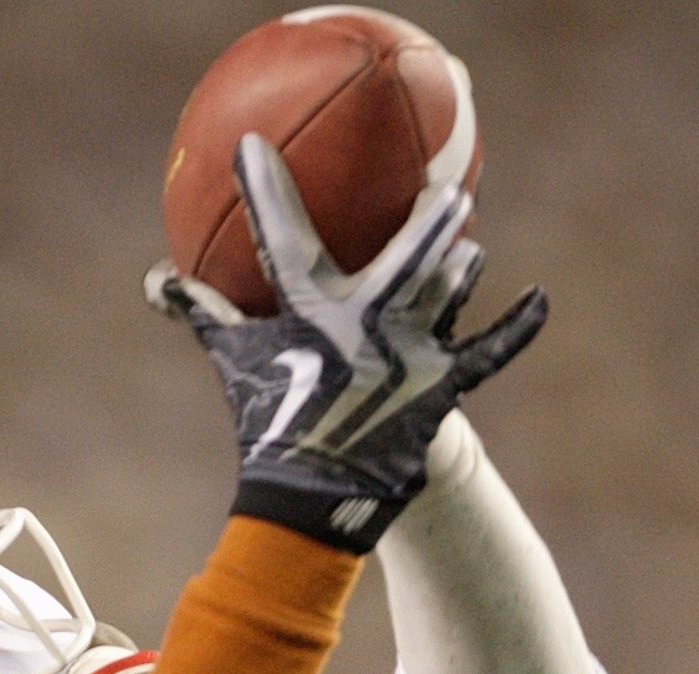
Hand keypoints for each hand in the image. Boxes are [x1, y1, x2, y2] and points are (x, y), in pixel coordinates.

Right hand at [145, 135, 547, 552]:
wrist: (311, 500)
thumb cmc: (268, 422)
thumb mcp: (236, 363)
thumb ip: (206, 313)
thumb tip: (159, 281)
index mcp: (313, 312)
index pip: (283, 236)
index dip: (265, 190)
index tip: (252, 147)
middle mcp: (370, 324)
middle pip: (407, 256)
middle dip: (430, 220)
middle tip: (445, 191)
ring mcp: (412, 356)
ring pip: (448, 293)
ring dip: (460, 271)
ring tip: (469, 252)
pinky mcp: (443, 387)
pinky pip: (489, 351)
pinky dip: (517, 327)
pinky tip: (539, 301)